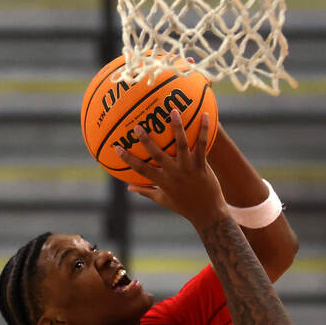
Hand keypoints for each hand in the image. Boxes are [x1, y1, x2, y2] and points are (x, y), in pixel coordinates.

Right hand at [115, 111, 226, 228]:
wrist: (209, 213)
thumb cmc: (184, 206)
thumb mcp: (163, 199)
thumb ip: (146, 191)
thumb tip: (128, 187)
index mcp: (163, 182)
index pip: (141, 169)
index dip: (128, 158)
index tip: (116, 147)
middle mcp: (174, 174)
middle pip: (158, 154)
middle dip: (147, 140)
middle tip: (138, 126)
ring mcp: (189, 168)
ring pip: (182, 145)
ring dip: (177, 127)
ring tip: (173, 111)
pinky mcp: (202, 165)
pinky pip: (202, 145)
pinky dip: (204, 130)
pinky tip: (205, 115)